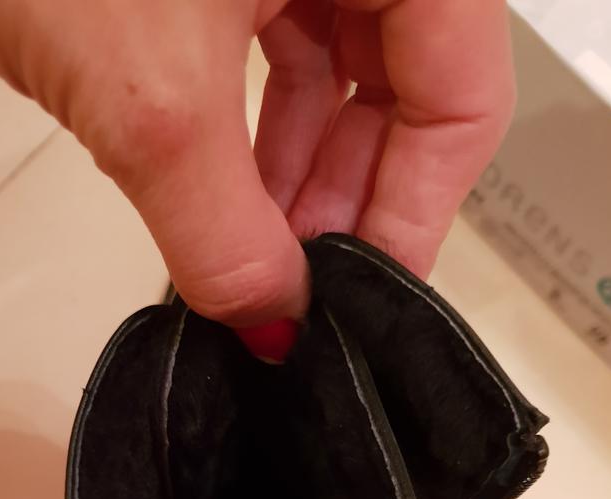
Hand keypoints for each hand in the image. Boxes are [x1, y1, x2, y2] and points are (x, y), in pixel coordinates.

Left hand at [0, 0, 514, 327]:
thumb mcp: (149, 99)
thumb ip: (223, 230)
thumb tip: (273, 328)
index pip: (461, 90)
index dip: (414, 211)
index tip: (362, 301)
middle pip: (406, 90)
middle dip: (346, 205)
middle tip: (294, 296)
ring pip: (340, 80)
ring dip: (298, 184)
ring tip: (249, 265)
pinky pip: (279, 58)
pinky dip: (255, 141)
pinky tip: (223, 205)